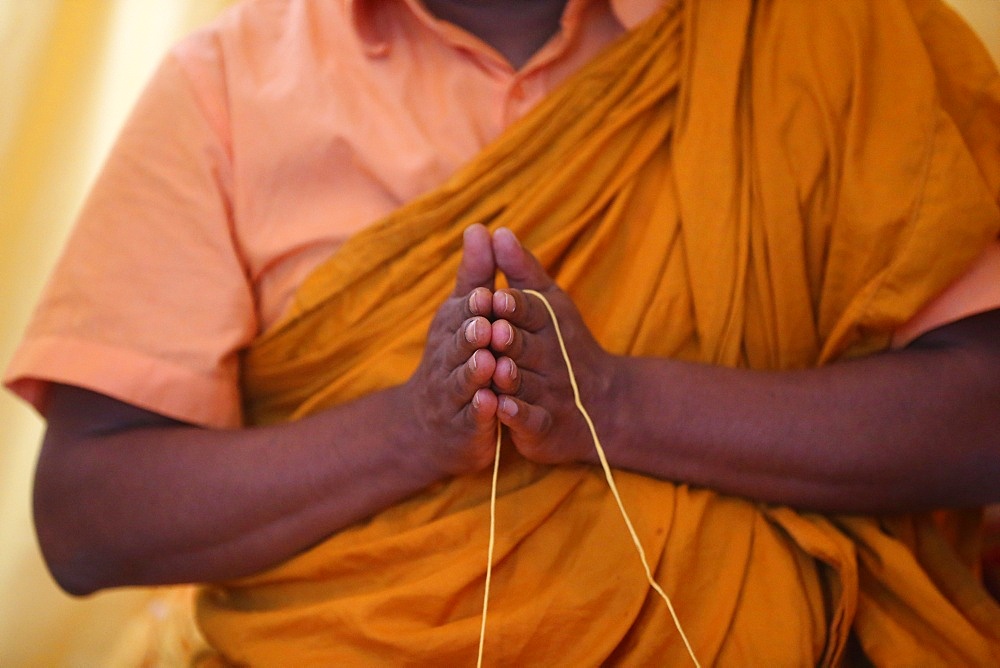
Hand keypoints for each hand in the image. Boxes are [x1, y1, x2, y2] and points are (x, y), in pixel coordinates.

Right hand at [401, 224, 499, 475]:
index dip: (473, 305)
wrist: (429, 425)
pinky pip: (472, 417)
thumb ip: (476, 274)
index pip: (460, 312)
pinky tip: (492, 405)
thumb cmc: (454, 357)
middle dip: (471, 335)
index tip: (485, 294)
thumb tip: (479, 227)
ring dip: (475, 371)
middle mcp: (446, 359)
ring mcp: (452, 393)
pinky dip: (481, 411)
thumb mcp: (462, 314)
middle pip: (458, 345)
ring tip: (488, 362)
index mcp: (450, 328)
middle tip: (486, 325)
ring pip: (463, 380)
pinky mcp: (464, 425)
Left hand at [490, 228, 618, 465]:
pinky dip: (518, 415)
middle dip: (509, 340)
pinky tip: (502, 408)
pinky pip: (532, 420)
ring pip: (526, 384)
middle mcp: (550, 359)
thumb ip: (520, 270)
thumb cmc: (566, 346)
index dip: (514, 307)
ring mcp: (549, 394)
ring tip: (497, 369)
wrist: (603, 406)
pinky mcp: (545, 428)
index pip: (531, 312)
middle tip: (492, 332)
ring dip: (511, 377)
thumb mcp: (547, 304)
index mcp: (548, 326)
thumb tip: (496, 230)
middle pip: (525, 347)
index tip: (496, 297)